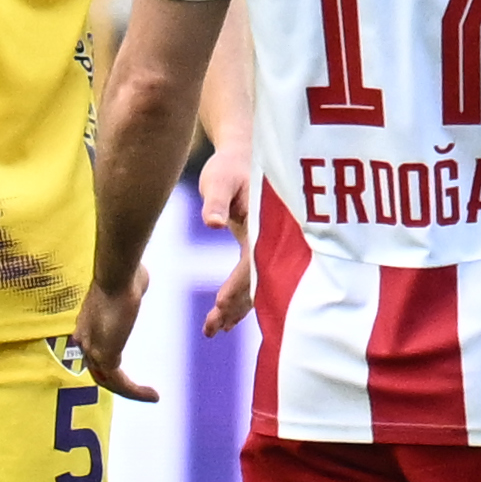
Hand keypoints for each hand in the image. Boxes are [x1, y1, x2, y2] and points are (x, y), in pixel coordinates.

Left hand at [75, 270, 152, 401]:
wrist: (118, 276)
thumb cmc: (125, 274)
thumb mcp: (128, 284)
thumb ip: (131, 290)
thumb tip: (138, 280)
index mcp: (89, 324)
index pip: (94, 352)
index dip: (107, 366)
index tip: (124, 373)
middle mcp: (86, 339)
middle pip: (98, 371)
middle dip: (117, 384)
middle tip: (137, 391)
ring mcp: (93, 349)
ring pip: (108, 381)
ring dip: (130, 392)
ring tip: (153, 397)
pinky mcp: (106, 356)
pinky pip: (119, 383)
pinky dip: (136, 392)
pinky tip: (153, 395)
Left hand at [197, 145, 256, 333]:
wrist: (245, 151)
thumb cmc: (230, 164)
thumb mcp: (218, 178)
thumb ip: (215, 200)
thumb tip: (211, 223)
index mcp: (264, 226)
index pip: (251, 265)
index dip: (237, 287)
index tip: (218, 307)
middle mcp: (269, 240)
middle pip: (256, 282)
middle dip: (234, 308)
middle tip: (211, 329)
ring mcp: (266, 245)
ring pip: (255, 285)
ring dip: (236, 309)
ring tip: (213, 330)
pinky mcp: (257, 247)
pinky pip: (251, 278)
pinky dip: (239, 299)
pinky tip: (224, 317)